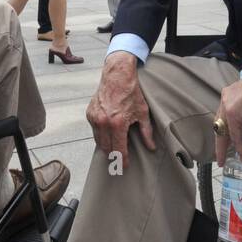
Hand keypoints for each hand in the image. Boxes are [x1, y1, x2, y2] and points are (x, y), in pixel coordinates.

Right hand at [86, 52, 155, 169]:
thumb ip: (146, 132)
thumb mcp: (142, 112)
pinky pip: (94, 131)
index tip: (124, 166)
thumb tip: (151, 147)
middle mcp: (103, 122)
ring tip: (114, 149)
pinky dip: (100, 135)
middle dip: (113, 156)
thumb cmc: (131, 92)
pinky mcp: (89, 114)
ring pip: (98, 142)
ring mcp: (94, 118)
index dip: (122, 160)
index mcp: (117, 123)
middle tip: (120, 160)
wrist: (117, 75)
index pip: (118, 150)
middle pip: (106, 149)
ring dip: (106, 147)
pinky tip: (108, 135)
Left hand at [214, 58, 241, 164]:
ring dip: (225, 147)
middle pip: (219, 125)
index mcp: (229, 94)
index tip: (224, 143)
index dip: (223, 131)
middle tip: (219, 158)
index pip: (222, 117)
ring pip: (224, 131)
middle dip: (219, 143)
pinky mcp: (234, 112)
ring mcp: (228, 105)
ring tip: (224, 161)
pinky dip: (239, 145)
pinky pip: (235, 133)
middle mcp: (225, 99)